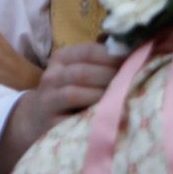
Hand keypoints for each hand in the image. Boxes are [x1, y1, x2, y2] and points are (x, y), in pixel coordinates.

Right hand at [0, 42, 123, 173]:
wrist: (37, 121)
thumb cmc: (68, 94)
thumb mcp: (77, 74)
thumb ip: (99, 64)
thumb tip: (134, 55)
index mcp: (61, 58)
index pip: (88, 51)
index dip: (112, 55)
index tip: (135, 60)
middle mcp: (51, 76)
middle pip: (82, 71)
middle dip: (109, 76)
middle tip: (132, 81)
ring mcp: (48, 100)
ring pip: (74, 91)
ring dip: (100, 93)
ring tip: (121, 95)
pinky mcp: (50, 122)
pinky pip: (72, 114)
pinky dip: (91, 112)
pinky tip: (107, 112)